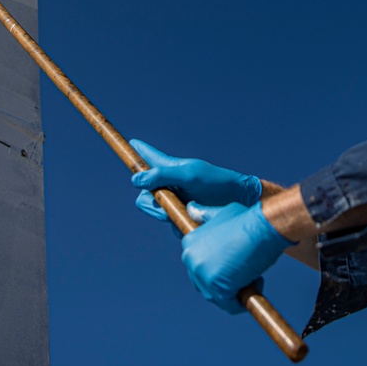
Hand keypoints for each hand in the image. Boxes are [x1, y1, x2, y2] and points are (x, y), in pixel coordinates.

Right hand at [129, 139, 261, 221]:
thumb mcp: (189, 174)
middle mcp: (168, 184)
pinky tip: (190, 217)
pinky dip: (176, 222)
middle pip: (143, 193)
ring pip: (153, 210)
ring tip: (183, 209)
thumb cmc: (215, 181)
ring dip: (163, 212)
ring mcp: (174, 201)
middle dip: (150, 201)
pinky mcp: (181, 216)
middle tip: (163, 203)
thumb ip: (162, 175)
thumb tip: (136, 180)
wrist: (237, 201)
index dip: (136, 152)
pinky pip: (169, 223)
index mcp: (169, 168)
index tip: (129, 142)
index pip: (147, 158)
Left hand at [181, 201, 291, 313]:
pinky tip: (256, 283)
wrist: (263, 227)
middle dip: (226, 281)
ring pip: (216, 296)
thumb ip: (205, 215)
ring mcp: (201, 273)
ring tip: (251, 273)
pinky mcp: (215, 287)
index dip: (220, 267)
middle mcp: (190, 258)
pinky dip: (242, 302)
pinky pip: (229, 304)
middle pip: (205, 283)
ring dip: (235, 291)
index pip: (200, 266)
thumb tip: (190, 208)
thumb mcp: (223, 213)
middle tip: (246, 268)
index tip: (237, 259)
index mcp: (189, 242)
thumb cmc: (247, 219)